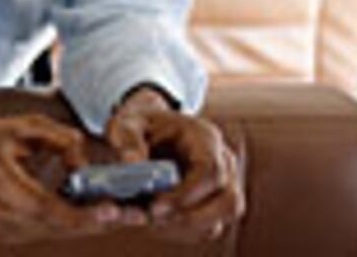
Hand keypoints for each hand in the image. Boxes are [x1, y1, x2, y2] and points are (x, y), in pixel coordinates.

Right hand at [0, 113, 121, 243]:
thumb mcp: (25, 126)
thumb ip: (60, 140)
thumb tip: (84, 164)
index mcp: (2, 185)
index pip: (48, 210)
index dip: (81, 215)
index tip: (112, 212)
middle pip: (54, 227)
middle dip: (94, 223)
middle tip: (130, 216)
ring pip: (48, 233)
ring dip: (81, 226)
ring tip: (115, 216)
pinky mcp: (0, 232)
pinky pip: (37, 232)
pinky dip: (61, 224)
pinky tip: (84, 215)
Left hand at [106, 91, 244, 241]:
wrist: (149, 131)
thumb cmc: (141, 126)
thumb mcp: (128, 123)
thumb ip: (128, 139)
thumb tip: (132, 162)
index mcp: (205, 137)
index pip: (211, 170)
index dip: (187, 194)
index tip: (155, 206)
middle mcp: (223, 162)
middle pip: (228, 201)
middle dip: (190, 217)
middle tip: (154, 217)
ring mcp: (223, 185)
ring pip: (219, 220)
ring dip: (185, 227)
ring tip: (152, 218)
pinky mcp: (214, 206)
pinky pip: (208, 229)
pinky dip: (183, 232)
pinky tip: (158, 221)